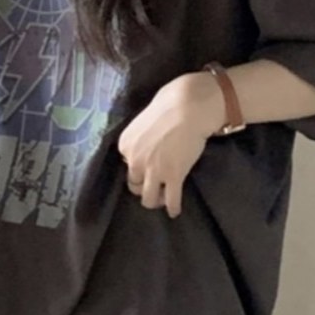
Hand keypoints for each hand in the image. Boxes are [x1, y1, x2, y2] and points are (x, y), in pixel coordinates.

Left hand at [117, 71, 220, 217]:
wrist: (189, 106)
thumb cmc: (170, 103)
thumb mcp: (145, 118)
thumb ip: (142, 135)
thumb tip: (150, 140)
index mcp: (125, 145)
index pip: (127, 164)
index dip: (139, 166)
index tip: (147, 166)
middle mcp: (134, 161)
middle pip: (134, 184)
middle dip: (143, 186)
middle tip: (154, 186)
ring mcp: (153, 171)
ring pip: (148, 198)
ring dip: (155, 201)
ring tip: (162, 200)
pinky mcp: (173, 177)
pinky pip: (171, 200)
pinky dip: (173, 208)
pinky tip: (175, 211)